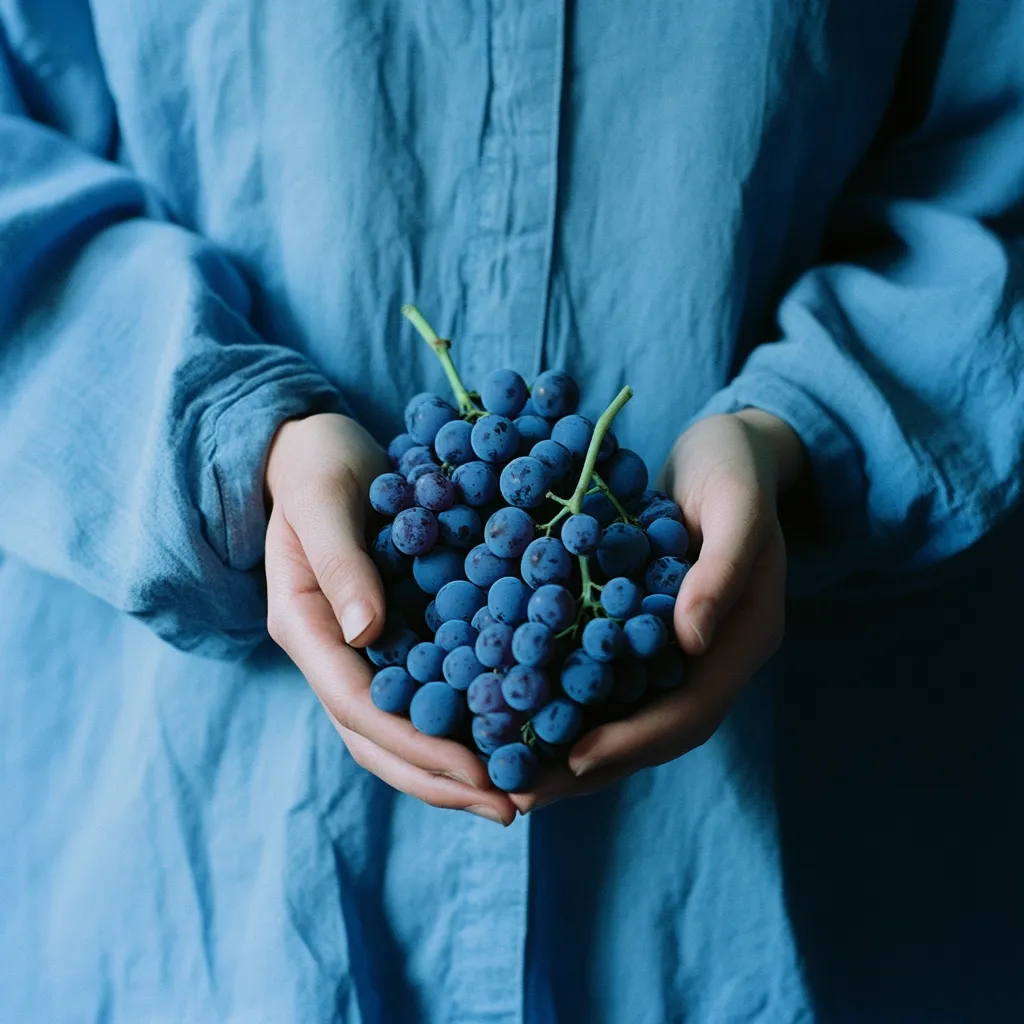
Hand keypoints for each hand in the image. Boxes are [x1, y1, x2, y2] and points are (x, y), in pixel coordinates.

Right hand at [264, 413, 516, 824]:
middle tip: (514, 807)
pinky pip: (422, 693)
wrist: (314, 448)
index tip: (481, 773)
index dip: (420, 747)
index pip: (361, 706)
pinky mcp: (392, 635)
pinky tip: (510, 735)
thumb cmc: (315, 463)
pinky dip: (460, 722)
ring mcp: (360, 649)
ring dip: (453, 769)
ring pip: (399, 730)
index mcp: (305, 626)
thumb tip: (367, 635)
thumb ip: (339, 560)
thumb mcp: (322, 497)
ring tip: (518, 794)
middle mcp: (332, 651)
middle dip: (442, 780)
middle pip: (380, 739)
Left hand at [511, 409, 802, 813]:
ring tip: (506, 771)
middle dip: (587, 768)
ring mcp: (676, 650)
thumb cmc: (735, 467)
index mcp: (742, 641)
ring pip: (622, 715)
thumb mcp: (737, 504)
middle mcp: (708, 658)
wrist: (729, 450)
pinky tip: (512, 706)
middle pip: (649, 733)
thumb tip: (691, 641)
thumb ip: (723, 569)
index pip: (690, 713)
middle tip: (520, 794)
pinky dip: (562, 699)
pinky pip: (603, 678)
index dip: (635, 741)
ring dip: (567, 747)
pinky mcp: (643, 631)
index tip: (574, 759)